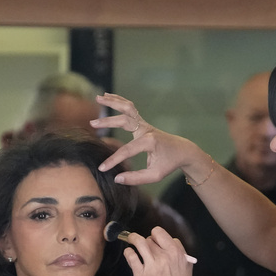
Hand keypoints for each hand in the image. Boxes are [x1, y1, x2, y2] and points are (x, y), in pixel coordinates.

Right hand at [92, 93, 213, 185]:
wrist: (182, 151)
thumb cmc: (169, 163)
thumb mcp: (155, 175)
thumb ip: (136, 178)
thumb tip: (117, 178)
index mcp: (149, 142)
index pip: (127, 150)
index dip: (113, 160)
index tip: (102, 168)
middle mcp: (146, 130)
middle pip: (125, 121)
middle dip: (108, 122)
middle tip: (92, 123)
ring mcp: (144, 124)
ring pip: (128, 108)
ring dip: (113, 102)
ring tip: (99, 97)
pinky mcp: (142, 123)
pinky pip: (130, 108)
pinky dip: (119, 101)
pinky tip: (107, 96)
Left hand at [122, 226, 196, 275]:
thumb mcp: (187, 266)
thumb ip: (179, 252)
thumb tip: (168, 242)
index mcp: (177, 253)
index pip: (161, 233)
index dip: (157, 236)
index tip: (155, 242)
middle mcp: (164, 256)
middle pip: (150, 238)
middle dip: (147, 241)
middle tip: (146, 248)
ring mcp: (151, 265)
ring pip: (138, 241)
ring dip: (133, 239)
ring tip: (131, 240)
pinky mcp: (141, 274)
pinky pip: (131, 255)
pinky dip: (129, 252)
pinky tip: (130, 253)